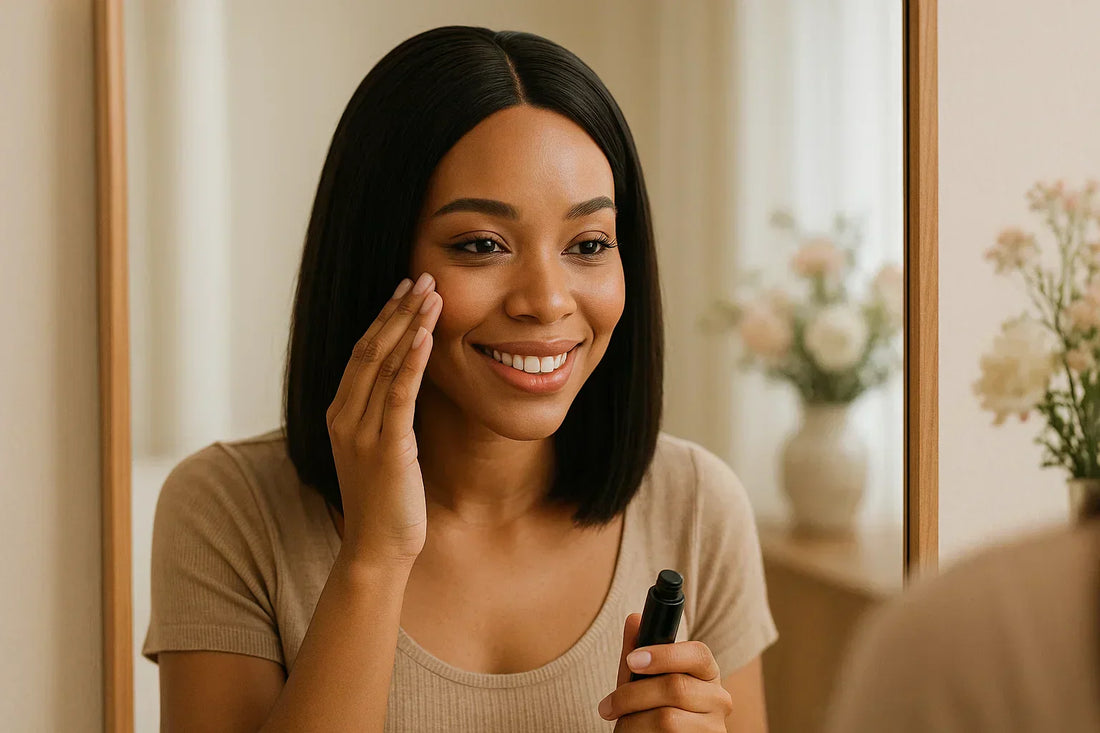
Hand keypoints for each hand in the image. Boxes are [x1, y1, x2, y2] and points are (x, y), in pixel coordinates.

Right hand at [325, 272, 441, 564]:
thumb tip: (410, 383)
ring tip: (431, 294)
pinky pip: (398, 395)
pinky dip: (412, 361)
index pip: (361, 353)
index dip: (384, 318)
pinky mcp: (386, 447)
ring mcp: (361, 432)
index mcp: (341, 415)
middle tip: (422, 277)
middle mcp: (344, 417)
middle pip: (370, 349)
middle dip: (397, 310)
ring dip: (409, 325)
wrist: (377, 549)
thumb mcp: (381, 450)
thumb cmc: (385, 502)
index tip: (405, 290)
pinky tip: (427, 335)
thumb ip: (387, 416)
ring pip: (383, 364)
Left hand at [598, 613, 732, 730]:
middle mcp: (719, 698)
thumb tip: (634, 618)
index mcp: (706, 672)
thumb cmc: (650, 709)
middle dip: (632, 695)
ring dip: (633, 721)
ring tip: (621, 724)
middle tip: (608, 705)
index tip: (632, 659)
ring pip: (667, 718)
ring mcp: (714, 727)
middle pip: (675, 687)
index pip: (697, 653)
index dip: (664, 654)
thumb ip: (638, 650)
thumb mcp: (641, 679)